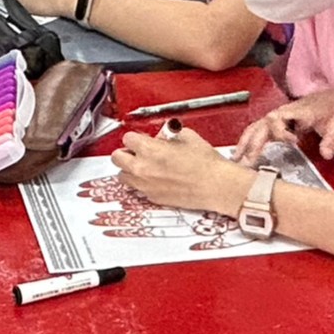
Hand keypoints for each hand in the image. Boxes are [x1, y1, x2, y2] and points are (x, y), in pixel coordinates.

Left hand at [110, 129, 247, 214]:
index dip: (136, 137)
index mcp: (150, 150)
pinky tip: (155, 179)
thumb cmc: (206, 165)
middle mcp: (143, 168)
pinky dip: (142, 183)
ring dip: (130, 169)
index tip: (142, 139)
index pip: (127, 138)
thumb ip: (170, 135)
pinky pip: (137, 189)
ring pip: (122, 176)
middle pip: (117, 158)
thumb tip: (165, 136)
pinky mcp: (152, 198)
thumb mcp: (188, 137)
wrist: (217, 186)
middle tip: (137, 152)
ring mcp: (146, 185)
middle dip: (126, 153)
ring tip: (144, 166)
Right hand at [234, 88, 333, 163]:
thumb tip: (325, 155)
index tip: (294, 141)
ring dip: (245, 142)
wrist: (331, 98)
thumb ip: (330, 140)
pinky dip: (247, 141)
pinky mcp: (275, 123)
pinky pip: (257, 130)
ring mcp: (277, 117)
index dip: (282, 131)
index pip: (279, 119)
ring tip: (236, 159)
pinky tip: (240, 153)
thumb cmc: (333, 109)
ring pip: (255, 128)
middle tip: (248, 161)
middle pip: (262, 125)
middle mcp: (282, 113)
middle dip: (254, 143)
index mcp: (296, 111)